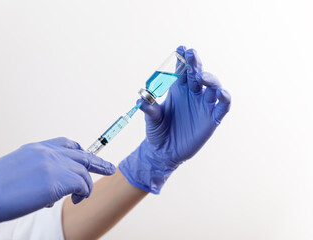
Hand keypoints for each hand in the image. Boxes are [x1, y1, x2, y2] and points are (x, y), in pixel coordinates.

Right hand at [0, 137, 114, 237]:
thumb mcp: (20, 170)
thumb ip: (41, 172)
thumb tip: (55, 189)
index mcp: (37, 148)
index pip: (66, 143)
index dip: (81, 151)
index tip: (89, 157)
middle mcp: (47, 152)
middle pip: (82, 155)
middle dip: (99, 163)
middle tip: (110, 169)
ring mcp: (53, 164)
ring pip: (84, 171)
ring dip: (86, 186)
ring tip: (80, 197)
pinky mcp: (56, 180)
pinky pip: (81, 184)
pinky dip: (83, 193)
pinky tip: (77, 199)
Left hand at [119, 46, 230, 192]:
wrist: (164, 151)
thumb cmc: (157, 131)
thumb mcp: (152, 119)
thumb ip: (149, 109)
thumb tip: (140, 100)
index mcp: (178, 89)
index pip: (182, 71)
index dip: (182, 60)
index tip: (181, 48)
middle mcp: (193, 94)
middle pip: (197, 74)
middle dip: (195, 64)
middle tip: (191, 54)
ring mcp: (203, 105)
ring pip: (212, 87)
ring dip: (210, 79)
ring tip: (202, 77)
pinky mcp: (212, 118)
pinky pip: (222, 106)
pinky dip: (225, 98)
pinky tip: (221, 93)